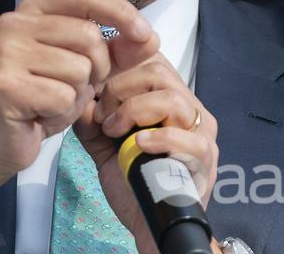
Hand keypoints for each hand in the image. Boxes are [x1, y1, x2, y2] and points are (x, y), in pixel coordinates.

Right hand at [0, 0, 159, 245]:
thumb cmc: (44, 98)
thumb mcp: (84, 68)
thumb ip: (116, 50)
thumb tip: (150, 38)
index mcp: (33, 10)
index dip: (121, 12)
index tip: (146, 35)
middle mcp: (15, 23)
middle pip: (89, 36)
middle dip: (98, 70)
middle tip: (75, 88)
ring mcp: (6, 52)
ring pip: (80, 70)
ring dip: (78, 96)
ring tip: (54, 102)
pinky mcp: (5, 85)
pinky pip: (63, 97)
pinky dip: (62, 114)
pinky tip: (42, 116)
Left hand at [72, 52, 219, 253]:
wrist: (151, 225)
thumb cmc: (133, 183)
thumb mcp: (103, 144)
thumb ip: (92, 118)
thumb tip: (79, 93)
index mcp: (168, 99)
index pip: (151, 58)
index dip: (122, 60)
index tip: (97, 78)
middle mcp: (189, 109)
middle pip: (158, 71)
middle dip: (120, 88)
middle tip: (104, 115)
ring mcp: (200, 133)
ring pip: (171, 97)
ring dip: (134, 110)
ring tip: (115, 131)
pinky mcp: (204, 159)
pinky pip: (188, 138)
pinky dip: (158, 137)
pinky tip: (138, 145)